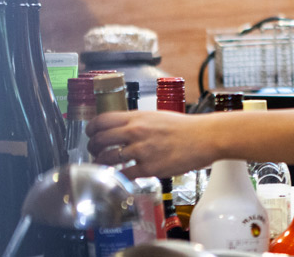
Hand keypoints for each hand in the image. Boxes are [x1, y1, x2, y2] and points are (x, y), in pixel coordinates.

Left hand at [86, 110, 214, 178]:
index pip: (102, 120)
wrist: (204, 137)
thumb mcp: (157, 116)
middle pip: (100, 140)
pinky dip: (118, 176)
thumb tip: (123, 128)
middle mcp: (135, 132)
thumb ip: (138, 122)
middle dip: (93, 147)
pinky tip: (119, 176)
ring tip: (103, 165)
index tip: (90, 134)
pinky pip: (124, 174)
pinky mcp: (148, 167)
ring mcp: (141, 151)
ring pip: (108, 158)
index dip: (91, 128)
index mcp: (137, 117)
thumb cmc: (185, 127)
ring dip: (101, 163)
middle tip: (94, 151)